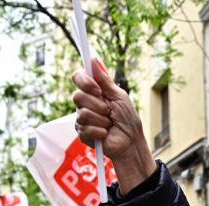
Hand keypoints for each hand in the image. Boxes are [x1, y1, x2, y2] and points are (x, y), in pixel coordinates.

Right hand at [72, 59, 155, 193]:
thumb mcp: (119, 96)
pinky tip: (106, 134)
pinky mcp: (82, 134)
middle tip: (109, 111)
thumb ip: (105, 80)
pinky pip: (86, 128)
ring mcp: (82, 119)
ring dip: (101, 119)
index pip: (78, 77)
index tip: (97, 89)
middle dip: (98, 105)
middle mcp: (84, 104)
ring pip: (82, 114)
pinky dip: (100, 131)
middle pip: (77, 96)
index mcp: (93, 92)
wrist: (131, 141)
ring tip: (109, 124)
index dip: (84, 82)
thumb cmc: (127, 119)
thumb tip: (93, 60)